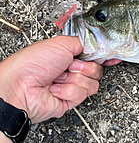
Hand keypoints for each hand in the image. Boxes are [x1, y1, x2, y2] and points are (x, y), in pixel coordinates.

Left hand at [0, 36, 119, 122]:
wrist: (20, 88)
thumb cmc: (31, 64)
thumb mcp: (61, 43)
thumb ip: (84, 42)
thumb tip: (98, 45)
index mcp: (68, 54)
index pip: (93, 55)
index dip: (104, 56)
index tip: (113, 56)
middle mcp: (70, 70)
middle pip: (97, 69)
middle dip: (85, 67)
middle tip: (70, 66)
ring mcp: (70, 85)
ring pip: (92, 82)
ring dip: (75, 79)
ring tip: (59, 78)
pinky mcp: (70, 100)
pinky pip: (82, 94)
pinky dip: (68, 91)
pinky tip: (56, 89)